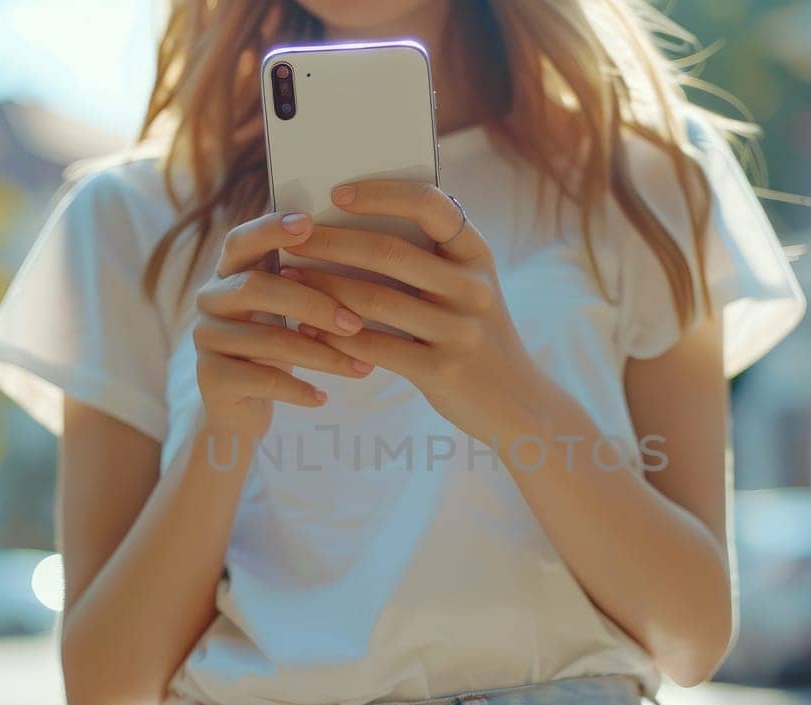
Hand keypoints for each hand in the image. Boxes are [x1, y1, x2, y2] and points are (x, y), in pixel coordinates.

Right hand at [193, 211, 373, 438]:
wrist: (239, 406)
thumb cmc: (277, 342)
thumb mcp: (290, 307)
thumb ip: (309, 278)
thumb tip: (369, 251)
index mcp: (230, 270)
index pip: (242, 240)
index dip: (270, 229)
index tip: (309, 224)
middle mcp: (211, 298)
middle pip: (256, 288)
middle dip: (312, 303)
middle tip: (354, 322)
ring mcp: (206, 338)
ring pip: (267, 340)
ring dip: (320, 353)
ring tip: (361, 366)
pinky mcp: (211, 378)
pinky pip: (262, 380)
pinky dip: (298, 389)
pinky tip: (323, 398)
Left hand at [284, 181, 549, 442]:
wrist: (520, 404)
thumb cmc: (477, 337)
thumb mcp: (469, 291)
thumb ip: (430, 262)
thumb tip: (353, 228)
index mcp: (477, 256)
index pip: (431, 206)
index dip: (382, 194)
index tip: (337, 193)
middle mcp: (473, 288)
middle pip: (391, 252)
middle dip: (333, 242)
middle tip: (291, 238)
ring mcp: (460, 330)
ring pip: (376, 300)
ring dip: (325, 287)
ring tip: (290, 279)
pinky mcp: (443, 370)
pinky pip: (376, 347)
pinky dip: (337, 336)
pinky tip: (308, 329)